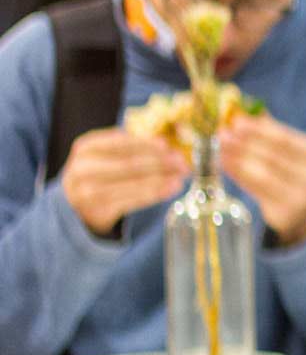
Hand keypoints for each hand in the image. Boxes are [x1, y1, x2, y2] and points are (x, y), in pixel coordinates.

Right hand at [60, 129, 188, 234]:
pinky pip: (132, 201)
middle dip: (160, 162)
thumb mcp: (106, 155)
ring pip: (132, 183)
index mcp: (86, 147)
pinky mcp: (98, 211)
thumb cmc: (100, 173)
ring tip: (182, 176)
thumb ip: (131, 147)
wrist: (75, 207)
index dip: (146, 144)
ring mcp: (87, 192)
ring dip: (161, 179)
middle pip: (128, 164)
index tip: (168, 145)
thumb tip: (167, 145)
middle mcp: (82, 169)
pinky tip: (171, 189)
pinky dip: (155, 194)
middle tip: (182, 162)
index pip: (120, 143)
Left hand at [220, 114, 305, 245]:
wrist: (300, 209)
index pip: (285, 139)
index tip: (235, 120)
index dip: (259, 129)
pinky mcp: (283, 212)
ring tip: (218, 149)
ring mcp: (300, 196)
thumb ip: (267, 130)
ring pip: (263, 174)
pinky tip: (224, 165)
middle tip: (220, 134)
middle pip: (273, 156)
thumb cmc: (287, 171)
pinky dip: (238, 176)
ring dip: (237, 160)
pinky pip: (256, 190)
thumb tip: (240, 108)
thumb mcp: (285, 150)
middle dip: (244, 143)